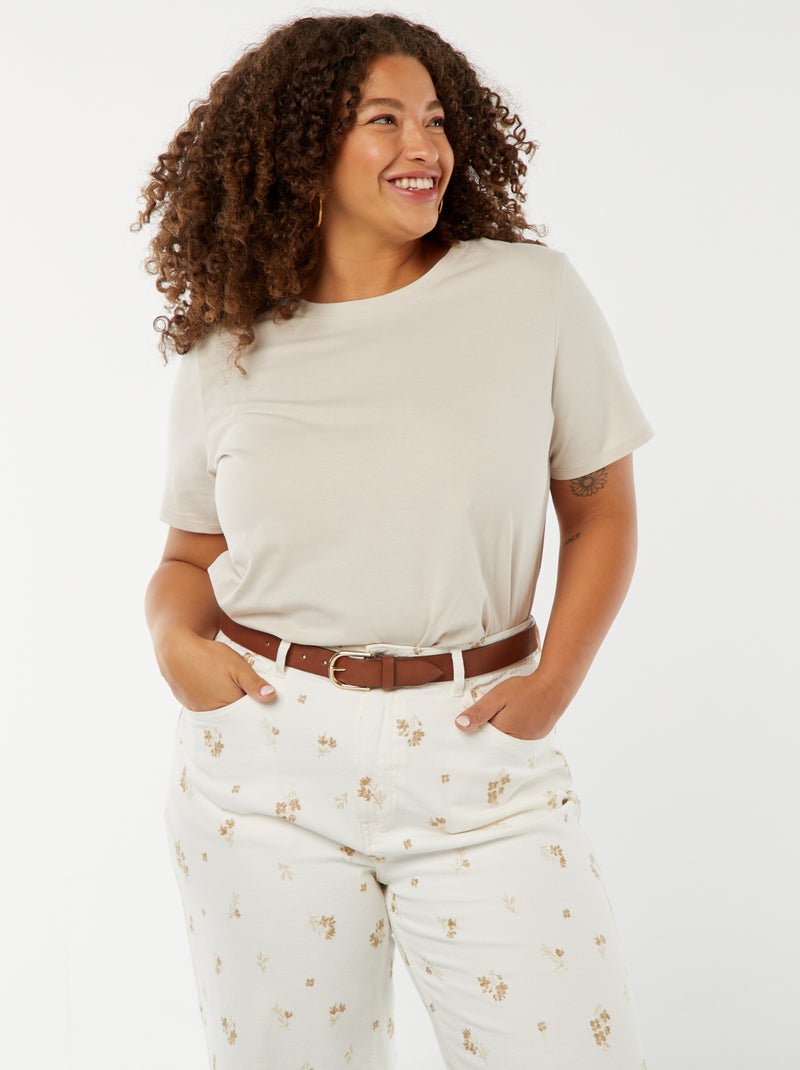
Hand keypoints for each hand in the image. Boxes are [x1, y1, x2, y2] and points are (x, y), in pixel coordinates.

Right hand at [157, 631, 276, 711]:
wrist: (175, 650)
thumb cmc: (208, 656)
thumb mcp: (237, 666)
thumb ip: (254, 683)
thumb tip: (271, 697)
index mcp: (229, 705)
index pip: (249, 714)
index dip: (257, 707)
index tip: (264, 701)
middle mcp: (214, 713)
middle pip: (235, 716)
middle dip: (243, 709)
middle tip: (246, 693)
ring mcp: (200, 711)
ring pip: (220, 713)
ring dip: (227, 706)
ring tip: (229, 690)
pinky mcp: (190, 706)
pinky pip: (207, 709)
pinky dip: (213, 703)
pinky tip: (215, 691)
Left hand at [454, 672, 565, 739]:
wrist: (554, 686)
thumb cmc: (524, 690)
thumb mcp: (496, 697)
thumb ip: (478, 712)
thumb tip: (459, 725)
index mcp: (503, 735)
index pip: (482, 743)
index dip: (474, 736)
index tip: (467, 730)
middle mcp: (516, 743)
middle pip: (495, 745)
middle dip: (487, 736)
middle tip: (483, 723)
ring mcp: (528, 741)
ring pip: (507, 742)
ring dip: (501, 735)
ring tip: (499, 721)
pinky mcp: (537, 737)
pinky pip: (519, 739)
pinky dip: (513, 733)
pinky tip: (513, 721)